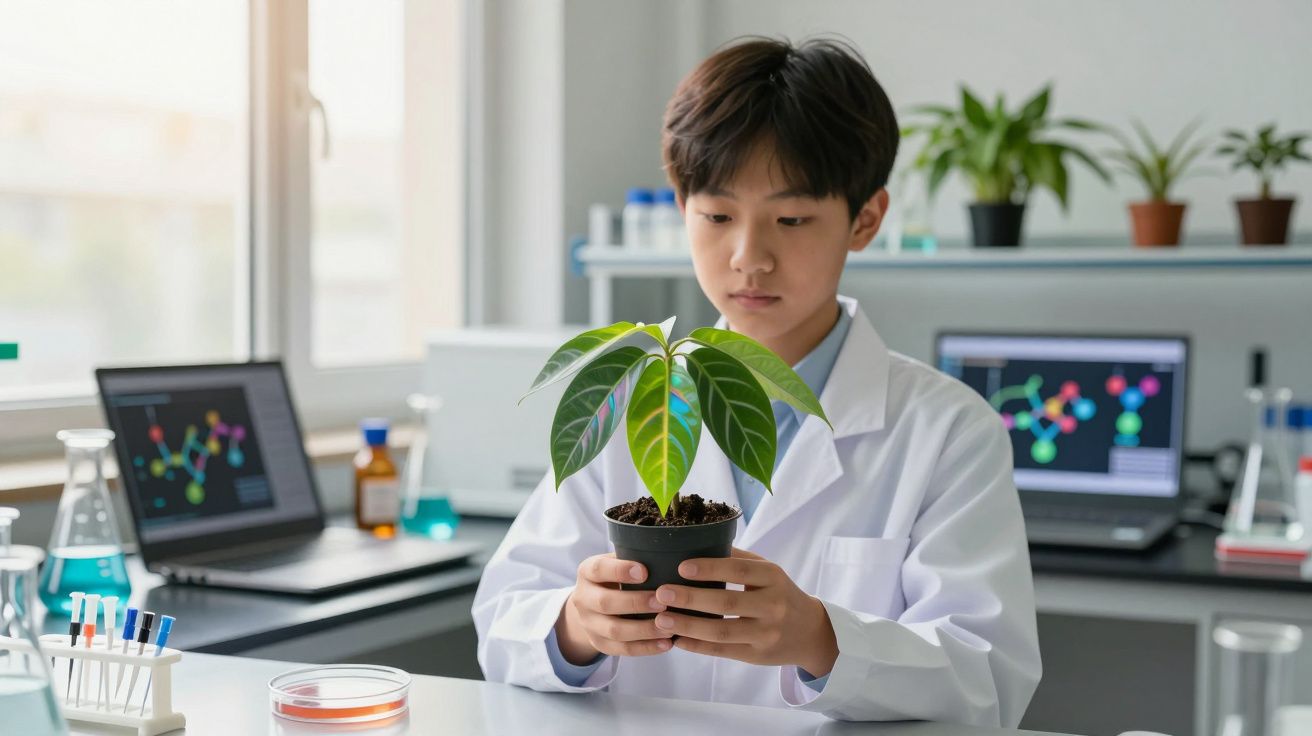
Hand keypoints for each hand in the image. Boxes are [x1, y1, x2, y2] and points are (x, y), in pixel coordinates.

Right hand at [554, 553, 672, 664]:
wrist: (592, 604)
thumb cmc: (616, 576)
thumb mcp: (617, 561)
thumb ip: (634, 557)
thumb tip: (669, 554)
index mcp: (587, 572)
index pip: (599, 569)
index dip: (620, 571)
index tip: (644, 572)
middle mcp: (583, 598)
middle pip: (605, 603)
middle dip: (635, 603)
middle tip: (662, 601)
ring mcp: (589, 623)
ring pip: (614, 631)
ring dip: (644, 629)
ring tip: (670, 626)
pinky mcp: (599, 644)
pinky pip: (622, 650)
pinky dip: (646, 648)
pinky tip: (667, 643)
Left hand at [654, 548, 837, 676]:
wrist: (809, 631)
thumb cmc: (779, 593)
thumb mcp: (768, 571)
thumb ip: (738, 558)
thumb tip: (698, 541)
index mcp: (773, 577)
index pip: (738, 570)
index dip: (709, 569)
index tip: (681, 566)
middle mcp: (772, 606)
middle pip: (727, 603)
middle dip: (691, 598)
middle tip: (662, 593)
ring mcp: (765, 633)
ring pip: (722, 631)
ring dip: (689, 626)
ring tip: (662, 620)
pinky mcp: (757, 655)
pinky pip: (723, 651)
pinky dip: (697, 646)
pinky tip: (677, 640)